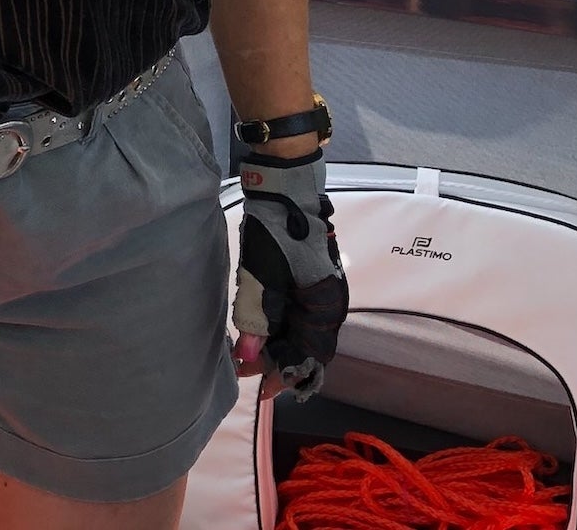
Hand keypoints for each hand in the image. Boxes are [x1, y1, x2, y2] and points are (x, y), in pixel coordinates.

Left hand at [232, 147, 348, 399]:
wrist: (284, 188)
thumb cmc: (274, 231)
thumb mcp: (259, 277)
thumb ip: (255, 319)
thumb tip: (248, 358)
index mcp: (324, 307)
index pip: (309, 356)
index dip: (283, 374)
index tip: (259, 388)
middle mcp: (330, 304)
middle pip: (307, 346)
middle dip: (278, 361)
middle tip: (246, 369)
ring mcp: (322, 291)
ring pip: (303, 331)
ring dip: (279, 344)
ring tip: (249, 353)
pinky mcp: (311, 279)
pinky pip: (299, 314)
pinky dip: (281, 325)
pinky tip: (262, 329)